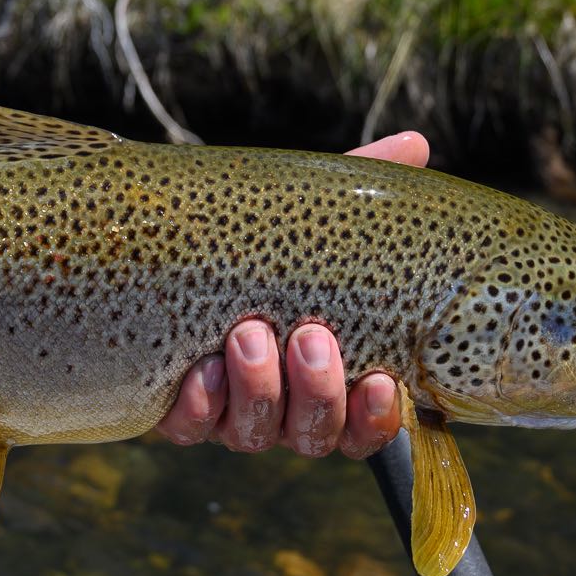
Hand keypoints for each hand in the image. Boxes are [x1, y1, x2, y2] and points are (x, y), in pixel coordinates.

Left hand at [156, 130, 428, 458]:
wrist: (161, 249)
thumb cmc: (257, 239)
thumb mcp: (307, 213)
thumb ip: (361, 187)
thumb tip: (415, 142)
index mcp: (329, 376)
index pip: (366, 424)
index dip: (377, 416)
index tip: (383, 380)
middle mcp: (284, 406)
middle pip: (315, 432)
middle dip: (317, 391)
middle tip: (310, 337)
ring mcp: (229, 413)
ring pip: (255, 433)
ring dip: (258, 388)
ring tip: (248, 334)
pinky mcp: (175, 412)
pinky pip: (189, 427)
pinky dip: (199, 404)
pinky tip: (200, 371)